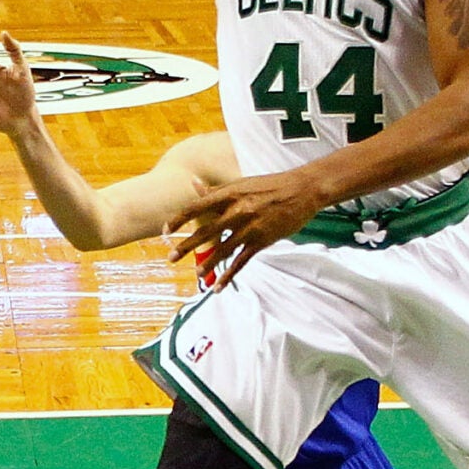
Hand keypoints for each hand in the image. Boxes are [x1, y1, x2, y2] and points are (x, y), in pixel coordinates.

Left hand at [165, 169, 329, 289]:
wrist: (302, 190)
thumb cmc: (271, 185)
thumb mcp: (242, 183)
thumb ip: (217, 190)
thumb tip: (194, 184)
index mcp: (230, 194)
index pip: (197, 207)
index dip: (179, 219)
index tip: (166, 231)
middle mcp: (237, 210)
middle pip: (206, 231)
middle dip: (186, 246)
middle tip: (171, 258)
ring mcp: (250, 227)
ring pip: (223, 249)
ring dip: (207, 264)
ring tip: (196, 274)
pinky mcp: (262, 241)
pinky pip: (241, 261)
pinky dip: (229, 275)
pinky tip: (219, 285)